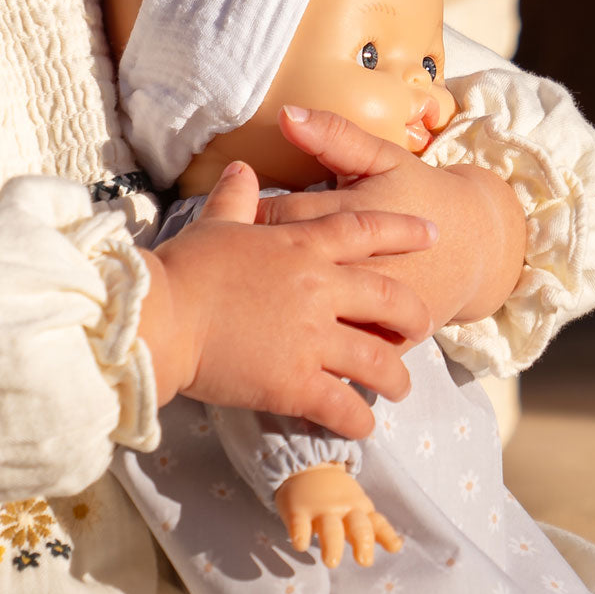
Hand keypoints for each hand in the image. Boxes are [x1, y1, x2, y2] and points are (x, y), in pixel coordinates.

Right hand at [138, 160, 436, 438]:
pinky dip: (358, 420)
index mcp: (302, 246)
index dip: (404, 231)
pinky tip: (363, 427)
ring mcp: (311, 337)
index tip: (432, 233)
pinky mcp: (295, 382)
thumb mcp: (216, 224)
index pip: (366, 230)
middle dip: (415, 314)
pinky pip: (343, 406)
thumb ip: (236, 196)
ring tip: (400, 387)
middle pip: (390, 297)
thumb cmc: (185, 267)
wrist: (162, 316)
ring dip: (396, 377)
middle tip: (424, 324)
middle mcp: (319, 288)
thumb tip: (242, 166)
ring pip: (377, 359)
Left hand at [256, 106, 525, 329]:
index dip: (247, 218)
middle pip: (290, 268)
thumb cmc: (419, 192)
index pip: (282, 214)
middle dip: (254, 268)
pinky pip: (343, 353)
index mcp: (355, 213)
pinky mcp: (388, 338)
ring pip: (313, 316)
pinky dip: (314, 351)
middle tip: (230, 268)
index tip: (228, 220)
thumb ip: (335, 135)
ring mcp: (376, 306)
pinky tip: (284, 347)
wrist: (477, 244)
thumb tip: (285, 113)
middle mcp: (362, 263)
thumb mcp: (384, 158)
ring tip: (253, 305)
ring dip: (278, 313)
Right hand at [275, 463, 401, 566]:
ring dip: (331, 544)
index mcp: (359, 509)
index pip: (377, 523)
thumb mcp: (357, 508)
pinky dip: (299, 534)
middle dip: (363, 541)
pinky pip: (298, 524)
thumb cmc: (336, 497)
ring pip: (329, 528)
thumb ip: (374, 528)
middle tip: (364, 561)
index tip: (395, 547)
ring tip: (331, 561)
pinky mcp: (298, 511)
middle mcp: (343, 509)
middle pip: (357, 525)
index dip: (387, 535)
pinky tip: (300, 545)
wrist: (306, 467)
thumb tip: (398, 546)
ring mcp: (320, 510)